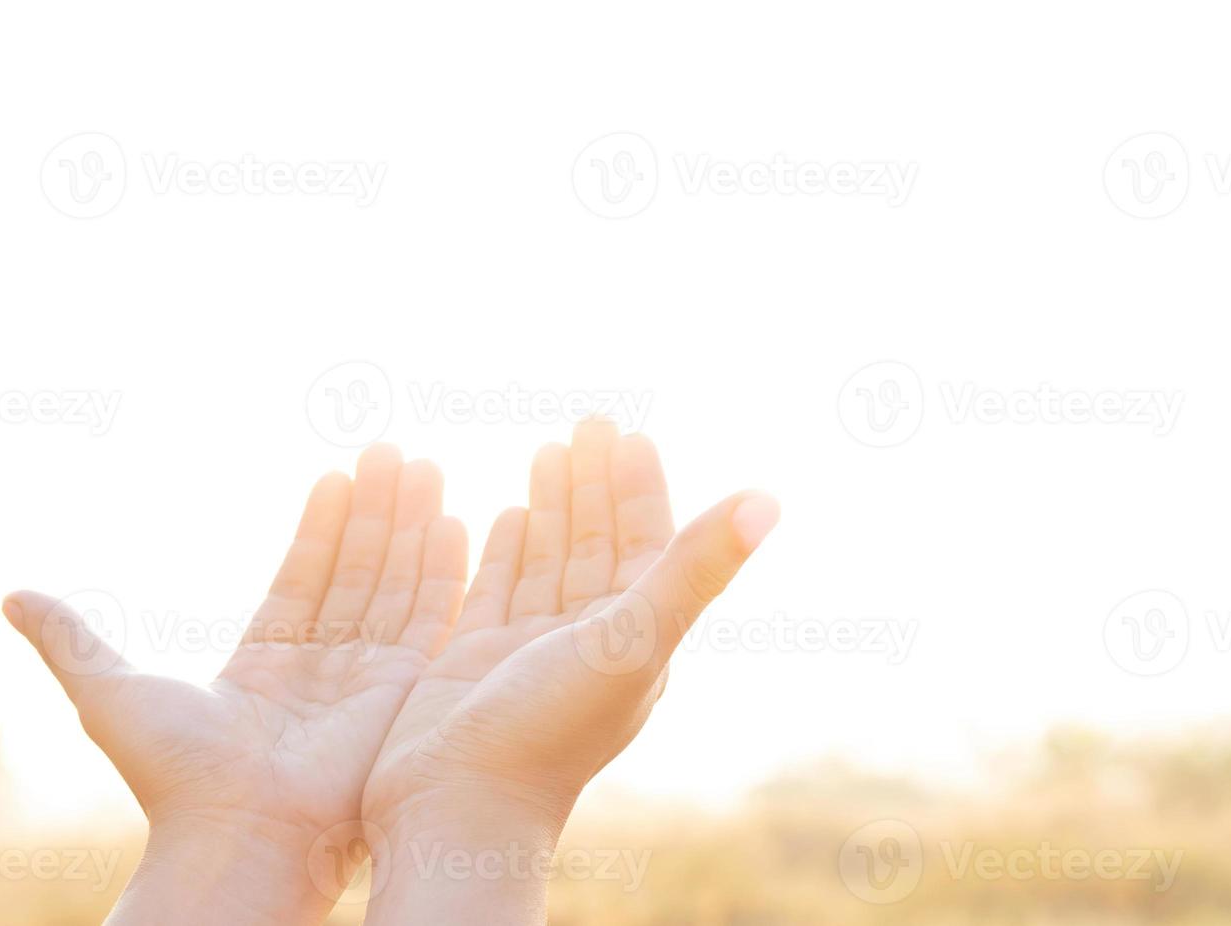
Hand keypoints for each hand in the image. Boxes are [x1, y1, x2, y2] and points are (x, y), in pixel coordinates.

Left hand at [2, 445, 467, 925]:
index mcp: (266, 664)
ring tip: (420, 465)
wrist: (236, 833)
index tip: (336, 475)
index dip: (322, 526)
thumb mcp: (110, 691)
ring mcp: (369, 675)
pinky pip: (429, 616)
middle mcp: (324, 664)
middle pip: (358, 570)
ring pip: (396, 582)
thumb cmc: (174, 774)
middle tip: (390, 451)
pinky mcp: (405, 688)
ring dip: (411, 524)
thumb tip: (9, 595)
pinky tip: (451, 519)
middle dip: (376, 511)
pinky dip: (441, 568)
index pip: (305, 577)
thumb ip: (74, 639)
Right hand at [362, 421, 778, 921]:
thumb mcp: (636, 637)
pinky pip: (497, 587)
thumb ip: (697, 566)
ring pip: (549, 559)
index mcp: (635, 635)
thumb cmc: (552, 727)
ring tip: (547, 451)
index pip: (644, 544)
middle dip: (594, 484)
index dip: (640, 489)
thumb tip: (770, 500)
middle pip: (596, 543)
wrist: (460, 809)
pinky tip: (506, 515)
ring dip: (553, 506)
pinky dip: (506, 549)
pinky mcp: (476, 660)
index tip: (628, 434)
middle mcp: (589, 640)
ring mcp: (530, 650)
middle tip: (586, 422)